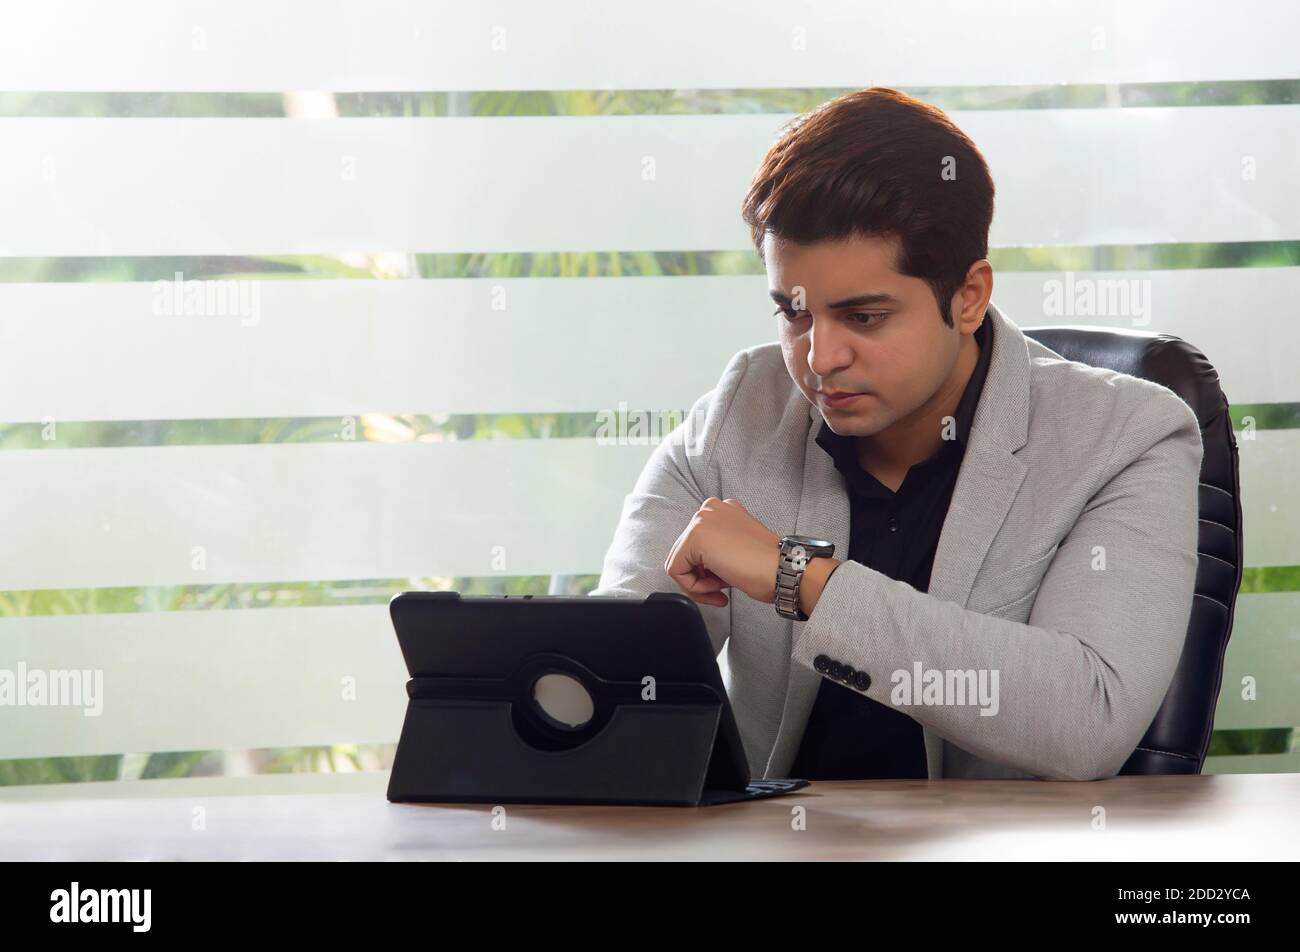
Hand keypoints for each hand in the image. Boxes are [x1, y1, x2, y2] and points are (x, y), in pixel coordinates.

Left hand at [663, 497, 780, 607]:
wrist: (784, 569)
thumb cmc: (768, 566)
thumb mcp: (737, 548)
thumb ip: (717, 549)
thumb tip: (697, 565)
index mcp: (723, 510)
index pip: (698, 545)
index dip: (707, 571)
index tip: (723, 584)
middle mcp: (711, 508)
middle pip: (686, 552)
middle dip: (701, 577)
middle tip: (721, 590)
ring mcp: (702, 519)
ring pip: (679, 562)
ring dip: (699, 584)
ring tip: (722, 589)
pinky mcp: (695, 536)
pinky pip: (676, 570)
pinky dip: (694, 587)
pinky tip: (718, 588)